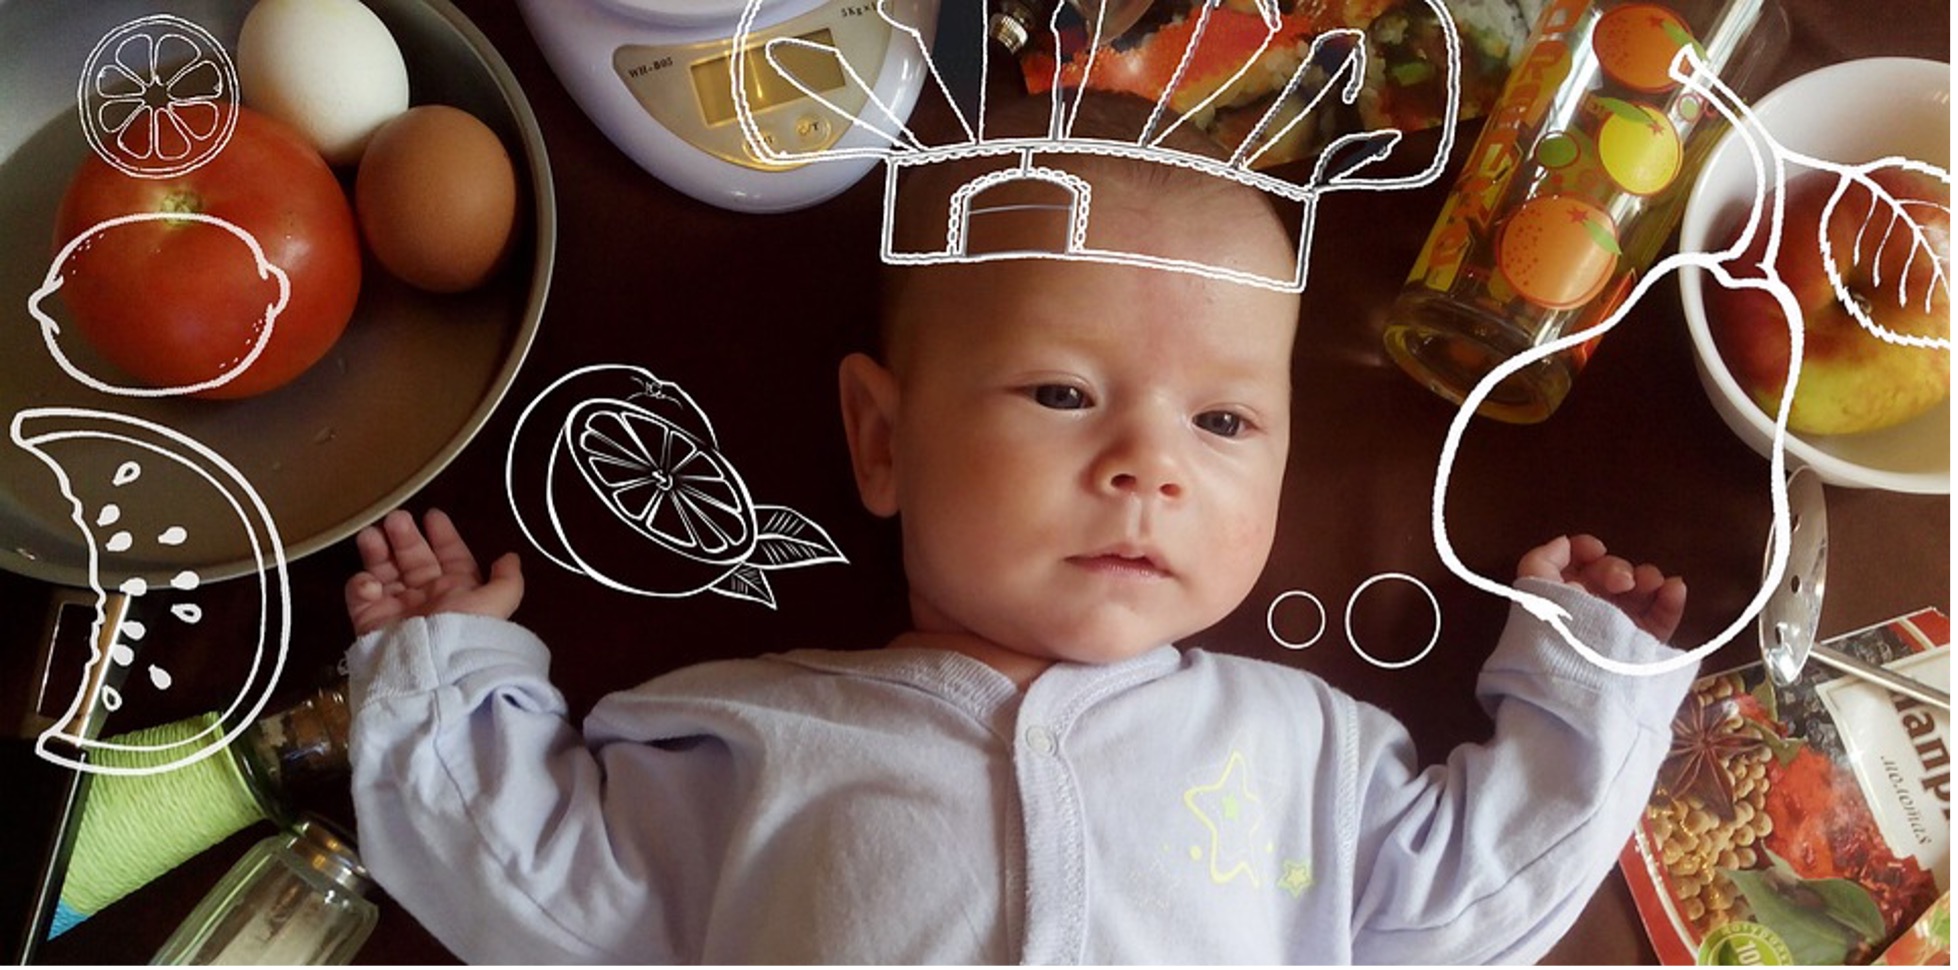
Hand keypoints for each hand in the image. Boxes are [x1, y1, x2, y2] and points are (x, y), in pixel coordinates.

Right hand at [344, 508, 522, 635]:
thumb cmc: (465, 631)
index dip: (443, 535)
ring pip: (384, 570)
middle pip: (414, 558)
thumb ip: (507, 581)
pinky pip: (360, 595)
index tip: (432, 515)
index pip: (451, 556)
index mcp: (459, 591)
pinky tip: (370, 582)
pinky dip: (362, 584)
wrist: (430, 674)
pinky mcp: (370, 620)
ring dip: (378, 550)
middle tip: (396, 519)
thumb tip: (511, 557)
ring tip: (372, 535)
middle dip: (405, 536)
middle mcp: (428, 597)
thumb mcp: (496, 604)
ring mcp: (397, 608)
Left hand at [1517, 534, 1685, 642]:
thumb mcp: (1534, 595)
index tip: (1596, 550)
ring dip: (1648, 578)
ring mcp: (1618, 627)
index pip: (1574, 565)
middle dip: (1616, 568)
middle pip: (1608, 574)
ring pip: (1639, 591)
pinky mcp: (1644, 645)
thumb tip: (1563, 543)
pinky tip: (1674, 589)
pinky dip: (1671, 600)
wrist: (1582, 686)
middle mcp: (1589, 610)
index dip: (1585, 550)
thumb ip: (1541, 562)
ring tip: (1650, 584)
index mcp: (1560, 597)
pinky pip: (1662, 618)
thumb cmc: (1556, 636)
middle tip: (1621, 582)